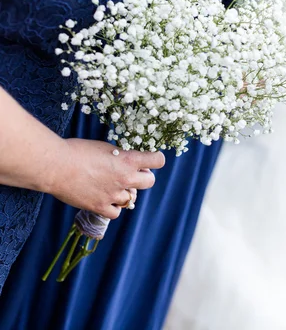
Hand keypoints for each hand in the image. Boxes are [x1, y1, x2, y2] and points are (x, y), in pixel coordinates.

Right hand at [48, 139, 164, 218]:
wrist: (54, 166)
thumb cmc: (75, 151)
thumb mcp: (104, 147)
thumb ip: (119, 156)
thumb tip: (127, 160)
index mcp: (128, 160)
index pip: (158, 161)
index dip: (155, 159)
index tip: (150, 159)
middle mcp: (125, 178)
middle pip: (149, 181)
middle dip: (143, 177)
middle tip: (131, 174)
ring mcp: (113, 195)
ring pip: (131, 198)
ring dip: (125, 192)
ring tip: (111, 186)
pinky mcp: (100, 207)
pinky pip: (116, 212)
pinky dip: (113, 207)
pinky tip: (105, 200)